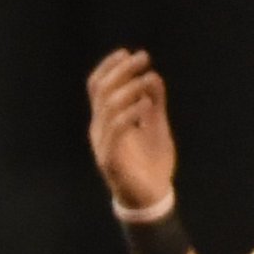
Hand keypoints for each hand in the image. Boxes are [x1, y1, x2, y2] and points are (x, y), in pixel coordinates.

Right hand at [87, 48, 177, 210]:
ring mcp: (103, 143)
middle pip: (101, 91)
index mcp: (106, 120)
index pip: (97, 87)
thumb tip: (152, 76)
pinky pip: (115, 129)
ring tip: (146, 80)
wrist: (151, 200)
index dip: (109, 67)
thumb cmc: (151, 164)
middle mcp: (99, 129)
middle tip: (142, 58)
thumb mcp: (156, 127)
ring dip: (128, 88)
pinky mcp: (110, 158)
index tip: (128, 52)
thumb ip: (154, 104)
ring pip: (107, 106)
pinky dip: (130, 112)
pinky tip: (146, 104)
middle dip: (122, 70)